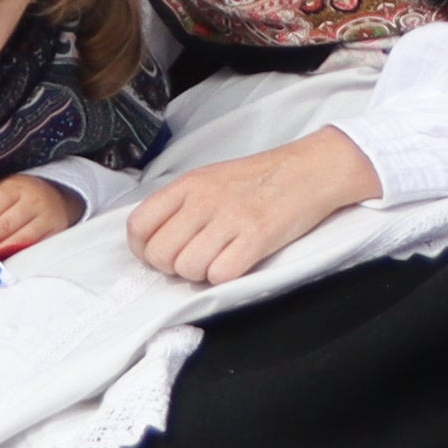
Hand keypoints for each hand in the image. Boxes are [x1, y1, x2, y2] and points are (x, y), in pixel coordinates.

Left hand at [0, 177, 85, 256]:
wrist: (61, 200)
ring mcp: (46, 219)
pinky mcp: (54, 234)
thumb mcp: (4, 191)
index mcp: (17, 187)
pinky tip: (1, 258)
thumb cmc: (25, 196)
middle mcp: (34, 201)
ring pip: (19, 239)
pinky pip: (32, 247)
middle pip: (5, 224)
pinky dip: (15, 254)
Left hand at [127, 131, 376, 289]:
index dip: (144, 249)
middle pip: (160, 254)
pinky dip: (225, 277)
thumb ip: (179, 205)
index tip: (159, 254)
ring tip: (218, 259)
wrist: (308, 171)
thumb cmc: (258, 180)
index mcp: (187, 184)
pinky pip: (220, 274)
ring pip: (188, 269)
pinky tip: (237, 262)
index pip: (139, 226)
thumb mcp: (209, 179)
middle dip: (173, 267)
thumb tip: (153, 240)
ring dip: (201, 274)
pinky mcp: (256, 236)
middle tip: (193, 260)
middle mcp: (203, 199)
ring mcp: (230, 218)